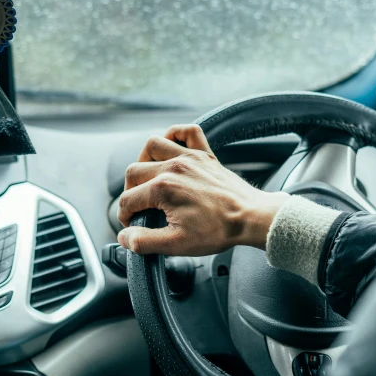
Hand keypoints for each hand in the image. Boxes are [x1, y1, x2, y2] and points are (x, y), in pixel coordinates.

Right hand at [117, 124, 287, 255]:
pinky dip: (176, 134)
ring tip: (147, 178)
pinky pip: (187, 132)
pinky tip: (171, 147)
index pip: (127, 199)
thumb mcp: (177, 244)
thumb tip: (125, 237)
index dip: (124, 216)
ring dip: (143, 160)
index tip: (132, 225)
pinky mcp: (205, 155)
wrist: (251, 218)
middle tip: (139, 208)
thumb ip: (145, 241)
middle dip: (129, 191)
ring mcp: (189, 157)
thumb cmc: (219, 230)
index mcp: (163, 189)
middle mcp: (173, 167)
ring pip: (152, 145)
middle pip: (133, 171)